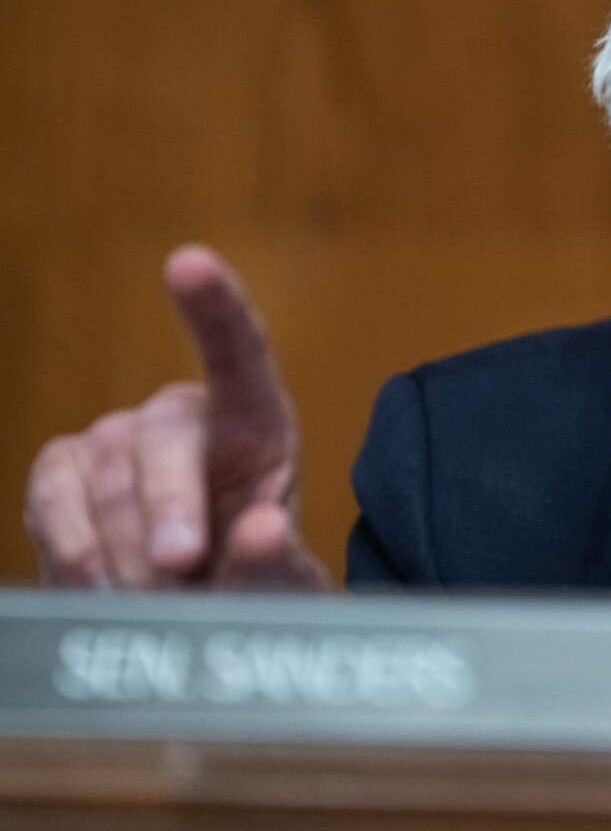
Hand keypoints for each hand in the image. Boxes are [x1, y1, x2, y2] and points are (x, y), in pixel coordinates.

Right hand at [25, 246, 331, 589]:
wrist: (194, 620)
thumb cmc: (249, 585)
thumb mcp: (282, 586)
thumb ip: (277, 563)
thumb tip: (265, 528)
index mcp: (256, 424)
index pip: (240, 352)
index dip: (216, 305)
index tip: (189, 262)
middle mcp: (184, 416)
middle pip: (167, 436)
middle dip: (171, 508)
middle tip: (182, 566)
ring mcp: (116, 437)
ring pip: (110, 480)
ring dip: (129, 555)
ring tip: (160, 596)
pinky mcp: (64, 469)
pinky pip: (55, 494)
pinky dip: (76, 548)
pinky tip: (101, 583)